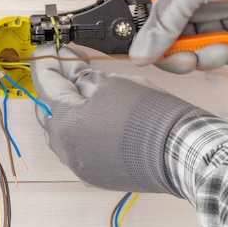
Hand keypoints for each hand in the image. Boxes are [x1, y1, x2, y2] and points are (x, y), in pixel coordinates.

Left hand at [30, 45, 205, 192]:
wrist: (182, 153)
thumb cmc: (152, 117)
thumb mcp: (114, 83)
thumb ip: (85, 78)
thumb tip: (74, 73)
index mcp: (65, 124)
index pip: (45, 85)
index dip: (46, 63)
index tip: (47, 51)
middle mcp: (65, 149)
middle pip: (49, 109)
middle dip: (56, 85)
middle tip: (68, 65)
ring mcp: (79, 165)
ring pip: (61, 131)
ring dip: (67, 108)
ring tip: (83, 89)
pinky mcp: (94, 175)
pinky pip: (77, 148)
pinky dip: (79, 130)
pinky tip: (92, 116)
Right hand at [130, 0, 227, 73]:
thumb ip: (161, 26)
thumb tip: (138, 55)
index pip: (152, 35)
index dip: (169, 54)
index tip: (188, 62)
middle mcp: (176, 1)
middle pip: (181, 43)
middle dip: (204, 54)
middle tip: (222, 53)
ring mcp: (202, 4)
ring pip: (208, 42)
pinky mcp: (227, 5)